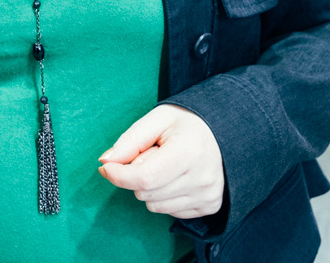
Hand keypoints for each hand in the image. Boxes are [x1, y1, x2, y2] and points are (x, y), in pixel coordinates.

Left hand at [98, 105, 224, 218]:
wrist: (224, 132)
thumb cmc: (186, 123)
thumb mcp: (157, 118)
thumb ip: (130, 140)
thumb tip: (106, 161)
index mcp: (189, 151)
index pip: (144, 177)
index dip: (119, 175)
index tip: (106, 166)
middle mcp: (202, 178)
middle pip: (145, 193)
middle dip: (137, 174)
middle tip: (152, 153)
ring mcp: (208, 196)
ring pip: (154, 205)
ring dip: (150, 187)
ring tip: (167, 164)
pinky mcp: (210, 207)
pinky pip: (169, 212)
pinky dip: (164, 196)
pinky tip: (176, 177)